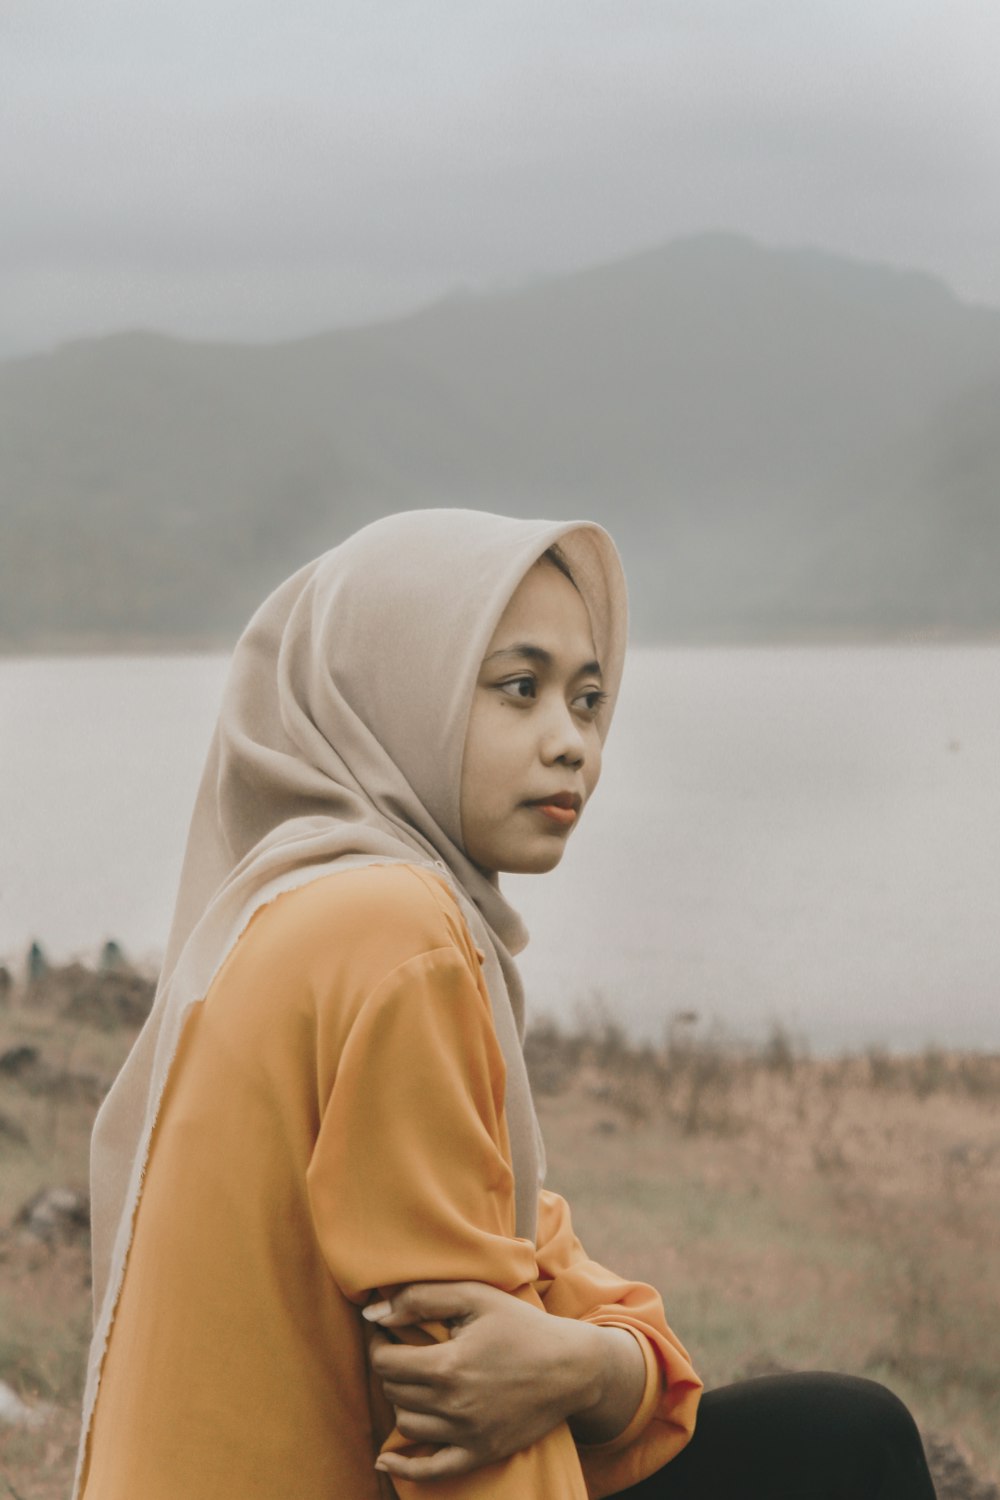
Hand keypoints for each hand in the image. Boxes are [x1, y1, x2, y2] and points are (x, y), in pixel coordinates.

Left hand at [364, 1281, 644, 1482]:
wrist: (571, 1367)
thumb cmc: (521, 1325)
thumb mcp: (474, 1296)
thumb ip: (420, 1297)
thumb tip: (374, 1313)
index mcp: (449, 1365)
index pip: (385, 1362)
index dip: (378, 1343)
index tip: (385, 1331)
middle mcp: (453, 1405)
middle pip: (393, 1391)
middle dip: (391, 1367)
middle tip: (402, 1349)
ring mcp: (467, 1434)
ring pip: (406, 1424)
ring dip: (402, 1400)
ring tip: (415, 1380)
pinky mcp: (479, 1453)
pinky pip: (431, 1471)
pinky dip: (403, 1467)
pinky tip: (384, 1460)